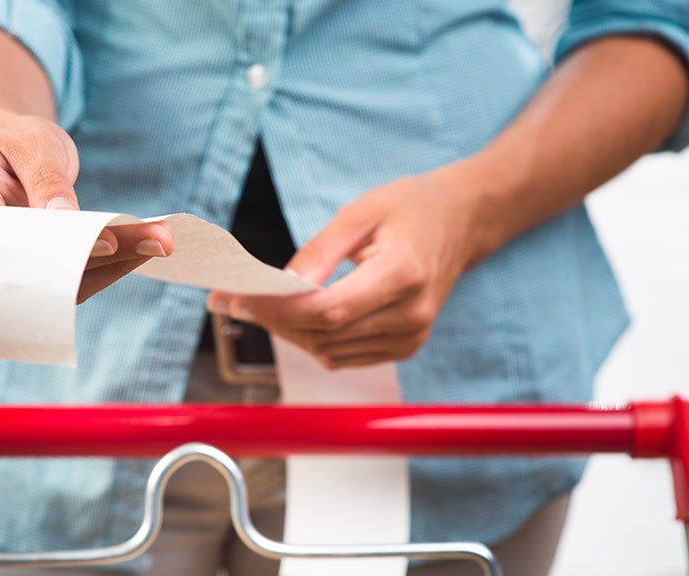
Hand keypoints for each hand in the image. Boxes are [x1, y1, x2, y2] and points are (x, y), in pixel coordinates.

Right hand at [0, 112, 173, 302]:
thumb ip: (45, 176)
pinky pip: (68, 280)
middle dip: (94, 260)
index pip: (0, 238)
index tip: (104, 243)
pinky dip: (109, 264)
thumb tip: (63, 218)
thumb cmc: (11, 141)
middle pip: (32, 268)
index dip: (50, 247)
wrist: (4, 153)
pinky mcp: (32, 276)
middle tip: (151, 244)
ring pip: (55, 282)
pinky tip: (145, 246)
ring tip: (160, 241)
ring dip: (112, 265)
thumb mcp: (29, 139)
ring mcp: (1, 267)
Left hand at [207, 166, 481, 368]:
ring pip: (328, 350)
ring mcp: (411, 337)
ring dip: (286, 332)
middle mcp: (411, 314)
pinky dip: (311, 340)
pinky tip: (290, 317)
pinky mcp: (405, 347)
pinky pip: (343, 356)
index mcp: (403, 274)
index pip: (328, 309)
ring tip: (253, 305)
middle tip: (226, 300)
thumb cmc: (410, 208)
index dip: (276, 310)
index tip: (234, 299)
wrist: (461, 222)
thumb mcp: (359, 213)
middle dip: (268, 319)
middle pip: (323, 333)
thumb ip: (317, 253)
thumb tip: (278, 286)